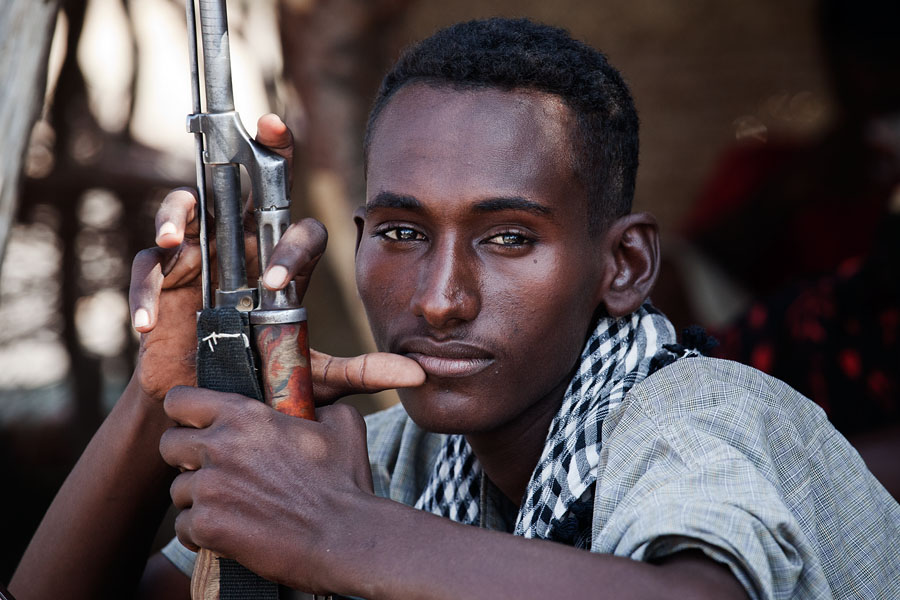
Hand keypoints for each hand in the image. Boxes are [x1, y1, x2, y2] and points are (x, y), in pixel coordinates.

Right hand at [129, 113, 424, 402]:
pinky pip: (149, 268)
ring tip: (172, 241)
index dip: (295, 245)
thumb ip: (361, 371)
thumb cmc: (264, 375)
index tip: (274, 284)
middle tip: (268, 129)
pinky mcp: (163, 279)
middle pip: (248, 189)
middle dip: (255, 151)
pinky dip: (147, 290)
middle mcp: (246, 249)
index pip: (301, 233)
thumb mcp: (312, 373)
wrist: (212, 402)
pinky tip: (149, 321)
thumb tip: (421, 373)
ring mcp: (201, 257)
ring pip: (188, 209)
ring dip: (177, 214)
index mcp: (284, 265)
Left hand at [160, 386, 378, 590]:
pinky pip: (183, 528)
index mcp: (245, 415)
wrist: (345, 537)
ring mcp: (210, 488)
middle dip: (187, 457)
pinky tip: (232, 531)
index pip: (179, 400)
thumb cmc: (345, 481)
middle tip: (216, 470)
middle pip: (168, 444)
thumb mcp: (343, 424)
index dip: (187, 413)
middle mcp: (220, 446)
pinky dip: (204, 533)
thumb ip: (317, 406)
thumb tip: (312, 406)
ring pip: (178, 490)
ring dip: (199, 499)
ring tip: (233, 507)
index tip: (201, 426)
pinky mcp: (207, 527)